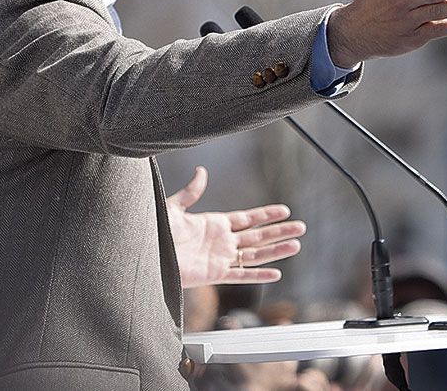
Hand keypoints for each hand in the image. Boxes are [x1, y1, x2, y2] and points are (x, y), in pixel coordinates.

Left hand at [166, 166, 305, 287]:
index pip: (248, 218)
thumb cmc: (156, 233)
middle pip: (258, 236)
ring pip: (255, 254)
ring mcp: (220, 259)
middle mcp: (222, 242)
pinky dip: (259, 275)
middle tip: (301, 227)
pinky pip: (241, 275)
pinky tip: (276, 273)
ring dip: (276, 250)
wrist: (145, 255)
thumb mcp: (173, 208)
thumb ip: (191, 192)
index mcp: (214, 224)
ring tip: (296, 245)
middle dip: (280, 231)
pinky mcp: (214, 275)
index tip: (285, 210)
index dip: (267, 215)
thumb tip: (201, 171)